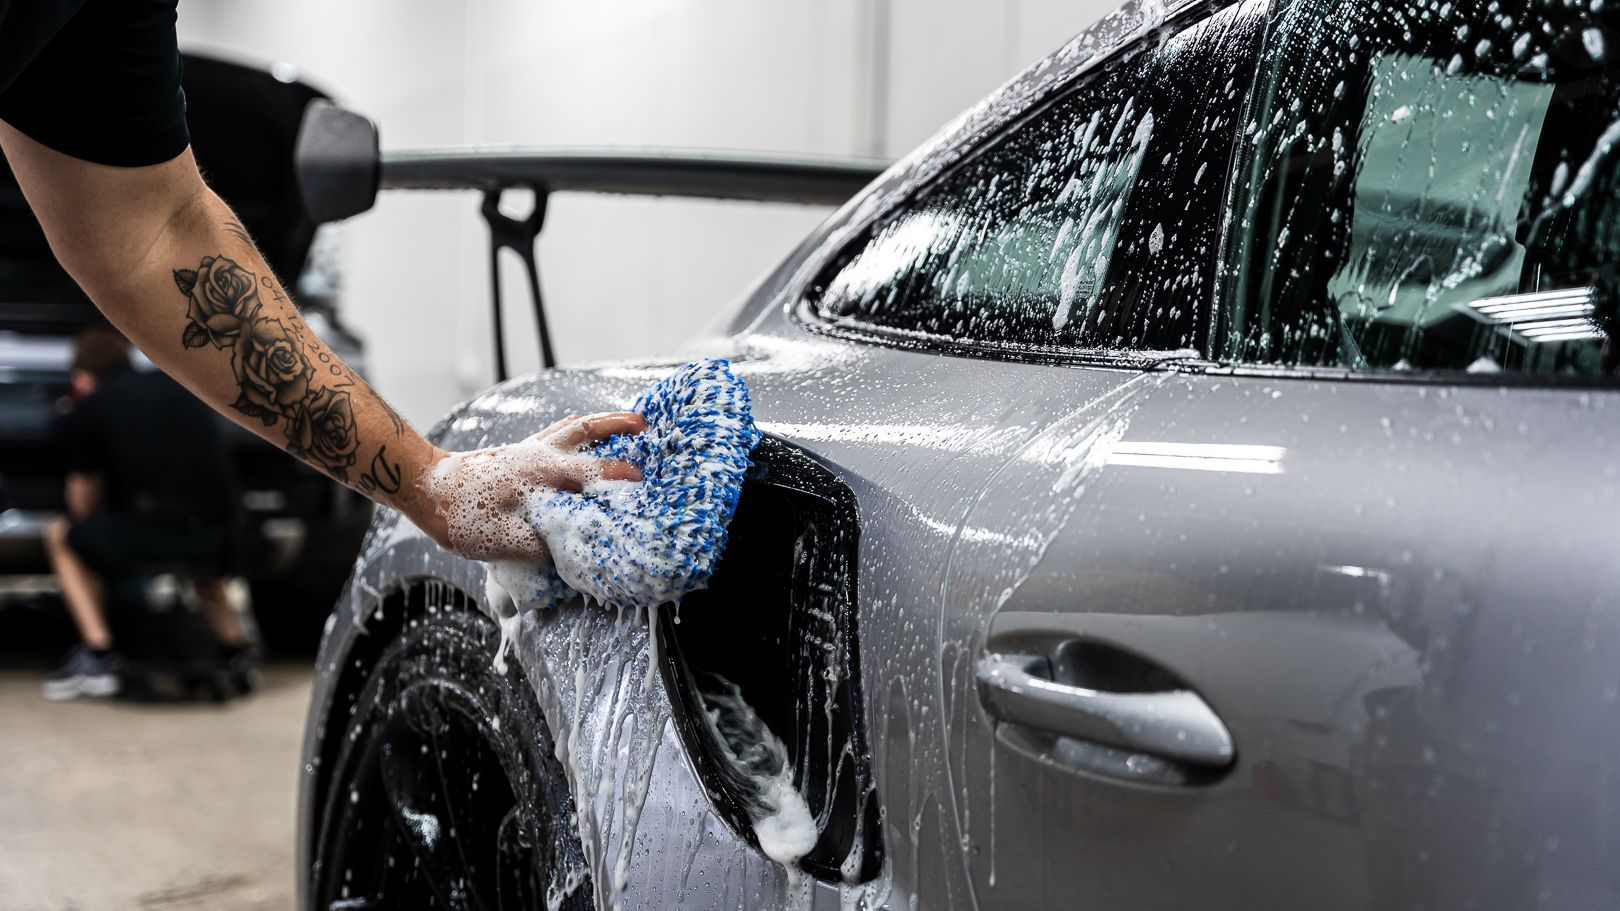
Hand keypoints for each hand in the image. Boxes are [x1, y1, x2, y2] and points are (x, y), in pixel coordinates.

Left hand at [414, 411, 646, 561]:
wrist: (427, 489)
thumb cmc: (459, 514)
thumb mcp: (501, 540)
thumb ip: (540, 545)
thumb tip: (570, 550)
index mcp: (540, 473)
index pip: (590, 472)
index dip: (619, 478)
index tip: (643, 483)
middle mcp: (539, 454)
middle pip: (587, 432)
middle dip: (620, 428)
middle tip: (647, 426)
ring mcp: (529, 449)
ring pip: (574, 426)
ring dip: (603, 422)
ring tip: (630, 421)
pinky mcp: (519, 452)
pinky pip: (557, 432)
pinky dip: (579, 428)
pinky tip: (585, 432)